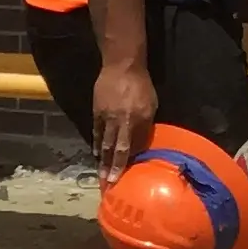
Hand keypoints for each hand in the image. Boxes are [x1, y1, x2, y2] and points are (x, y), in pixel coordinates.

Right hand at [91, 58, 157, 185]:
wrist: (122, 65)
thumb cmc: (142, 85)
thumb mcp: (151, 105)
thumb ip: (145, 126)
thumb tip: (140, 144)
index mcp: (136, 120)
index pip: (128, 148)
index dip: (123, 165)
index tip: (119, 180)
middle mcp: (120, 122)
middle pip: (114, 149)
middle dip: (110, 168)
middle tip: (107, 184)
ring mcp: (106, 117)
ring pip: (103, 143)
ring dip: (102, 160)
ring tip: (100, 174)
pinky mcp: (97, 111)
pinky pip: (96, 131)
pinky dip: (96, 143)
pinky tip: (96, 153)